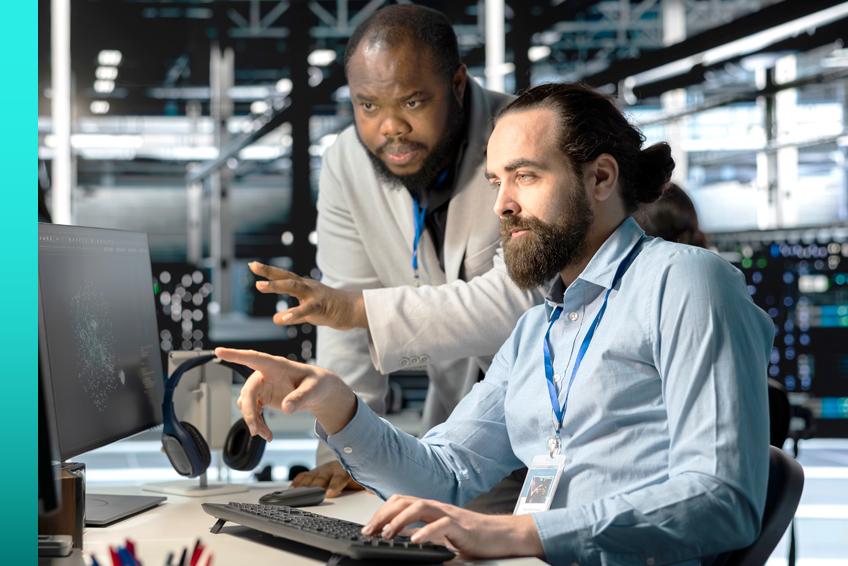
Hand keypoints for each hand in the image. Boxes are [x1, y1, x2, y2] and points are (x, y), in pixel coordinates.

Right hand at [214, 347, 356, 437]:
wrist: (318, 391)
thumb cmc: (317, 382)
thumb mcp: (314, 389)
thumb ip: (301, 397)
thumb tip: (286, 409)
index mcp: (277, 365)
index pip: (254, 357)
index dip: (236, 355)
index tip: (219, 351)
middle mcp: (265, 374)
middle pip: (248, 390)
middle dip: (248, 411)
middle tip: (255, 430)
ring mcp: (262, 386)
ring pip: (246, 403)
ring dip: (253, 420)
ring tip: (266, 435)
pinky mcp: (262, 398)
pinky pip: (252, 411)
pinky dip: (257, 423)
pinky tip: (267, 434)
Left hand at [250, 262, 368, 330]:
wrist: (353, 311)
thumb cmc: (331, 310)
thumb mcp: (308, 314)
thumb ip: (291, 316)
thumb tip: (276, 319)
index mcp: (304, 287)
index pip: (284, 277)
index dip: (268, 271)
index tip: (253, 265)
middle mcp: (308, 287)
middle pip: (286, 276)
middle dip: (269, 271)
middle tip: (253, 266)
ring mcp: (315, 295)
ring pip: (294, 287)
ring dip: (276, 286)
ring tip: (259, 286)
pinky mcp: (322, 306)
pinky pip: (307, 309)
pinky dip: (295, 313)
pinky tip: (284, 318)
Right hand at [291, 461, 365, 497]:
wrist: (349, 455)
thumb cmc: (355, 471)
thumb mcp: (364, 477)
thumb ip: (368, 483)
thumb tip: (373, 490)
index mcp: (344, 471)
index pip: (339, 478)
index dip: (334, 486)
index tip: (330, 494)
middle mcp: (331, 469)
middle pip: (321, 479)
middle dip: (314, 487)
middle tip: (308, 495)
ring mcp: (321, 470)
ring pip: (311, 477)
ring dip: (302, 485)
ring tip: (294, 494)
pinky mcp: (314, 472)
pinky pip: (304, 476)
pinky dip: (297, 482)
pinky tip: (290, 489)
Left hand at [360, 495, 543, 559]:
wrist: (500, 536)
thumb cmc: (472, 537)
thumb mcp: (441, 536)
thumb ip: (423, 535)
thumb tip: (401, 542)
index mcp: (431, 510)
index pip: (400, 502)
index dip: (382, 513)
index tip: (368, 528)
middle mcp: (437, 508)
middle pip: (405, 501)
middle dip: (384, 515)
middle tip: (370, 531)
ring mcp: (449, 514)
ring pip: (420, 507)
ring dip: (400, 520)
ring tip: (388, 535)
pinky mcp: (462, 526)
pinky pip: (442, 525)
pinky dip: (426, 532)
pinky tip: (415, 541)